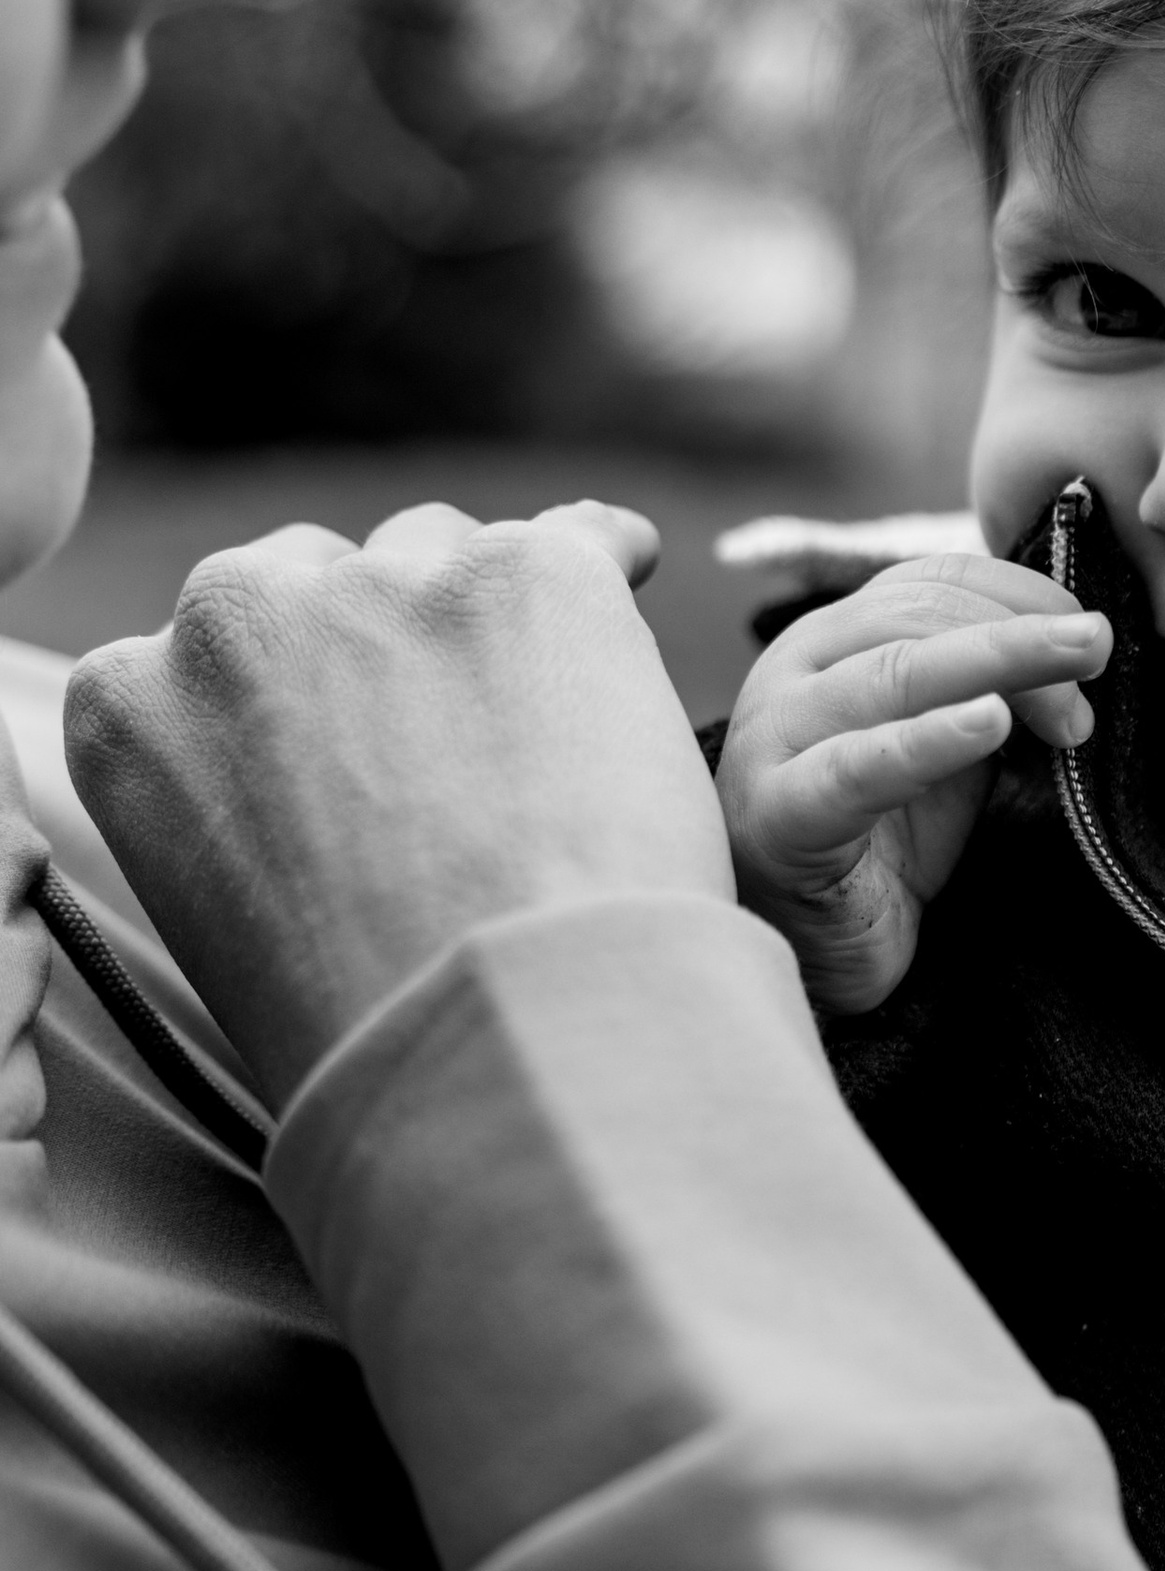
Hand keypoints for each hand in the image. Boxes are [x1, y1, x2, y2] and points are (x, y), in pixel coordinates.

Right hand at [64, 501, 731, 1106]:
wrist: (499, 1035)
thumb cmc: (371, 1024)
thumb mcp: (221, 906)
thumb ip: (235, 792)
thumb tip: (316, 765)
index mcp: (129, 705)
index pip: (199, 652)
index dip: (288, 700)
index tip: (340, 750)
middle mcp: (236, 616)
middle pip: (314, 575)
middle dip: (375, 643)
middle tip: (449, 747)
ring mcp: (384, 582)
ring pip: (440, 552)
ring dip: (484, 620)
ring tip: (546, 740)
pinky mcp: (529, 573)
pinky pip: (583, 535)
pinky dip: (612, 575)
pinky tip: (630, 610)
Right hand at [717, 553, 1111, 1012]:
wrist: (822, 951)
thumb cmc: (885, 841)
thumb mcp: (951, 745)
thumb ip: (991, 688)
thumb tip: (1080, 644)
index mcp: (834, 639)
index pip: (930, 582)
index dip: (1019, 593)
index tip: (1089, 632)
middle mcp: (794, 671)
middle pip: (915, 617)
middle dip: (1019, 634)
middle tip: (1096, 659)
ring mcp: (776, 739)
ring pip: (892, 675)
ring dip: (997, 667)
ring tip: (1069, 688)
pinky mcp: (779, 813)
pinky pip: (859, 767)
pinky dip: (928, 740)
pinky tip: (988, 724)